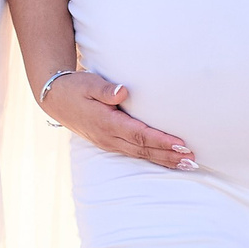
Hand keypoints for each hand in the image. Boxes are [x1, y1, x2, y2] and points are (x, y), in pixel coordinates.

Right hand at [44, 72, 194, 169]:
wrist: (56, 99)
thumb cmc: (76, 87)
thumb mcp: (88, 83)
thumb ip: (105, 89)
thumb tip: (122, 92)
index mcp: (106, 123)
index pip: (139, 135)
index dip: (161, 141)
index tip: (181, 144)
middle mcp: (109, 137)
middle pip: (144, 150)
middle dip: (169, 156)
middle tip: (192, 161)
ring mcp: (109, 143)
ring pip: (141, 155)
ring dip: (164, 160)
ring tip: (187, 165)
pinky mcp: (110, 143)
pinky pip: (135, 154)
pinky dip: (153, 158)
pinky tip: (167, 160)